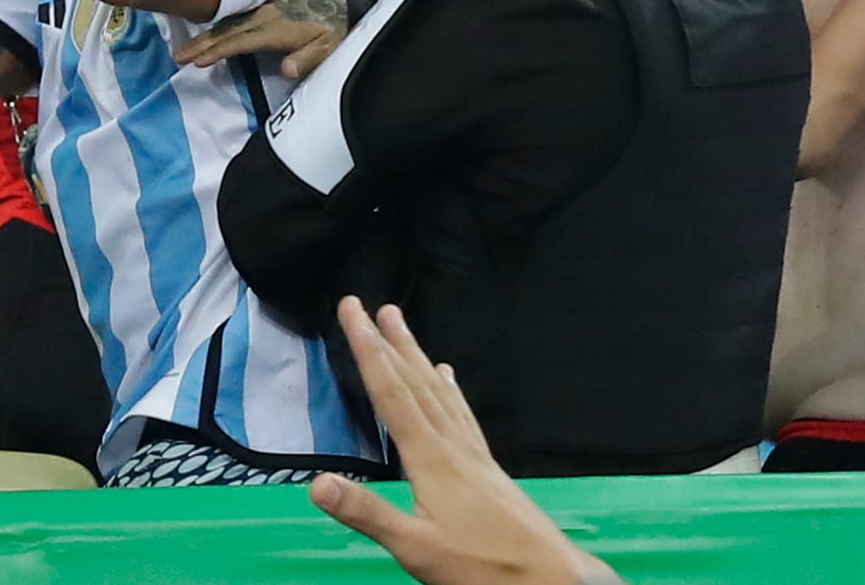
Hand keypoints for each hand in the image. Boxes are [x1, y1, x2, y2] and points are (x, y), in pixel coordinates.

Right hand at [175, 0, 349, 76]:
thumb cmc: (333, 27)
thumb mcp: (329, 47)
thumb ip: (307, 59)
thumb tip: (286, 71)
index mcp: (275, 29)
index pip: (241, 41)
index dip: (219, 51)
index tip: (198, 61)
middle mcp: (263, 17)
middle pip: (226, 32)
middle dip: (200, 44)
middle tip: (177, 56)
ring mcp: (260, 11)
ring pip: (226, 25)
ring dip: (204, 37)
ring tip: (183, 49)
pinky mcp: (262, 8)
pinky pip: (233, 20)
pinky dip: (216, 29)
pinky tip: (206, 36)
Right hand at [307, 300, 604, 584]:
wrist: (548, 577)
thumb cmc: (481, 565)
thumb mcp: (416, 547)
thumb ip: (367, 513)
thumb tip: (316, 482)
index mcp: (431, 458)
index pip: (391, 393)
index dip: (368, 350)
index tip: (352, 311)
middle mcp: (452, 445)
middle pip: (415, 383)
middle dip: (390, 344)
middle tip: (371, 306)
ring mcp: (473, 454)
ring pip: (438, 392)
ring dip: (417, 357)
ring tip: (402, 327)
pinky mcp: (487, 467)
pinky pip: (462, 413)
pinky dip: (449, 390)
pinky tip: (449, 379)